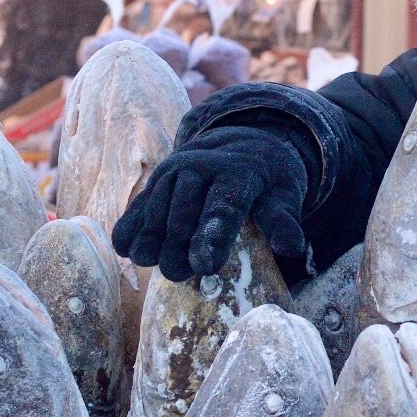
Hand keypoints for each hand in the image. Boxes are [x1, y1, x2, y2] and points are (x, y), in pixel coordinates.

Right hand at [111, 125, 309, 281]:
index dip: (212, 236)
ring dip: (151, 234)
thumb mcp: (284, 194)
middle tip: (176, 274)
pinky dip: (131, 221)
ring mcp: (175, 170)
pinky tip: (124, 248)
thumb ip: (284, 219)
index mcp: (238, 172)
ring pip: (159, 203)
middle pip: (186, 208)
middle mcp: (202, 166)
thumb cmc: (266, 179)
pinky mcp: (158, 179)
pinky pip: (141, 201)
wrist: (241, 141)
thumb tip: (292, 247)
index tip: (204, 266)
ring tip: (148, 263)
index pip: (224, 206)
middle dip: (179, 241)